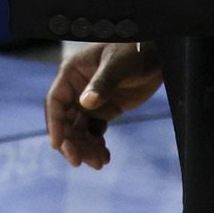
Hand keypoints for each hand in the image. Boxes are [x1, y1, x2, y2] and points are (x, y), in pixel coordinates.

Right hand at [44, 42, 162, 168]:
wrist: (158, 52)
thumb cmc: (134, 49)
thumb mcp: (118, 64)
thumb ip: (102, 83)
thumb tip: (86, 103)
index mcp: (72, 73)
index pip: (56, 102)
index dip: (55, 124)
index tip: (58, 145)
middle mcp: (76, 88)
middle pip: (65, 120)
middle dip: (70, 142)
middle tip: (79, 161)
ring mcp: (90, 100)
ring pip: (79, 129)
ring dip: (84, 147)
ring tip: (98, 163)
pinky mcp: (105, 109)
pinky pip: (95, 131)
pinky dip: (97, 145)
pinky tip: (105, 157)